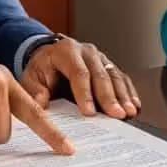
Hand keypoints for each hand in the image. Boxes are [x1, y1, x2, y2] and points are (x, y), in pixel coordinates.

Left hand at [22, 37, 140, 118]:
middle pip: (100, 75)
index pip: (78, 73)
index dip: (85, 94)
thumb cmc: (41, 70)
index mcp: (66, 51)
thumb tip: (41, 101)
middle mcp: (86, 51)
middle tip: (116, 115)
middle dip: (109, 97)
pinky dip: (129, 92)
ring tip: (129, 112)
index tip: (89, 113)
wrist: (49, 57)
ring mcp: (100, 58)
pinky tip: (134, 105)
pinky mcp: (109, 66)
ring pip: (114, 76)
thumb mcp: (31, 78)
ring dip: (123, 96)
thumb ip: (34, 90)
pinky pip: (122, 78)